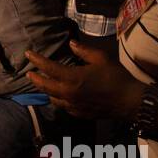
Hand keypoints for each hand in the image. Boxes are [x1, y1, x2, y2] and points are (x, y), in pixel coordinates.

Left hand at [25, 40, 144, 119]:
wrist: (128, 101)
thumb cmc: (115, 77)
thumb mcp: (101, 58)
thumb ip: (83, 51)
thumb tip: (71, 44)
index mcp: (72, 78)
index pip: (48, 68)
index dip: (37, 60)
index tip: (28, 54)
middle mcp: (68, 93)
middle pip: (44, 86)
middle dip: (35, 78)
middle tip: (28, 72)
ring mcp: (72, 105)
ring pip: (52, 98)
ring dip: (45, 90)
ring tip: (42, 83)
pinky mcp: (78, 113)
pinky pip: (62, 106)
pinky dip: (57, 99)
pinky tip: (58, 96)